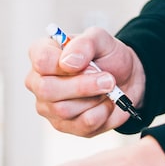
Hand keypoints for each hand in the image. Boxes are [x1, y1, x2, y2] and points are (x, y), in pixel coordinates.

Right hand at [26, 26, 145, 137]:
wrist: (126, 78)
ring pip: (65, 110)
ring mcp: (49, 107)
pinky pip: (83, 124)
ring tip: (107, 88)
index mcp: (42, 54)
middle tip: (108, 79)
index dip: (65, 64)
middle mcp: (38, 82)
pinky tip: (106, 102)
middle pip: (47, 89)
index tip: (88, 63)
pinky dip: (103, 112)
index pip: (41, 61)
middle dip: (83, 85)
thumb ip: (84, 43)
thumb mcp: (101, 39)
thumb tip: (68, 62)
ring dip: (95, 98)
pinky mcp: (65, 126)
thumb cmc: (107, 56)